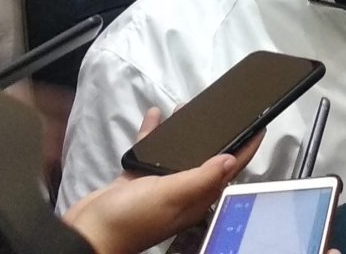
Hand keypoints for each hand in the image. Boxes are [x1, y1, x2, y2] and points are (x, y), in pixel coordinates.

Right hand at [63, 108, 263, 253]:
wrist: (85, 236)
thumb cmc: (130, 220)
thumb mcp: (171, 196)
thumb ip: (201, 177)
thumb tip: (231, 160)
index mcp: (195, 199)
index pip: (229, 170)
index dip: (246, 149)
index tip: (260, 126)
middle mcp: (181, 192)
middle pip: (206, 159)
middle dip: (217, 136)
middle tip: (226, 111)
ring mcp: (158, 187)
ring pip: (178, 153)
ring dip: (184, 132)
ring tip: (188, 108)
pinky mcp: (136, 181)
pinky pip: (150, 152)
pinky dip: (153, 134)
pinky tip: (154, 116)